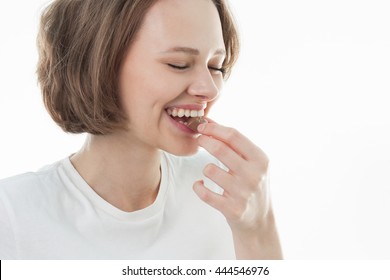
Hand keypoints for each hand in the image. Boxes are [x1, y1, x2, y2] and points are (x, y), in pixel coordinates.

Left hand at [193, 119, 281, 258]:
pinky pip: (205, 193)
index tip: (202, 126)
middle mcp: (254, 175)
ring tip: (210, 171)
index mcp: (260, 159)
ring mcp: (244, 193)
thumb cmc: (251, 184)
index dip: (214, 128)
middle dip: (204, 141)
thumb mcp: (252, 162)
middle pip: (220, 149)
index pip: (233, 136)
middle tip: (198, 140)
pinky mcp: (233, 209)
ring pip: (210, 170)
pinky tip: (200, 185)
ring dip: (205, 168)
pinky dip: (198, 187)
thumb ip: (233, 143)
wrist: (259, 220)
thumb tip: (208, 121)